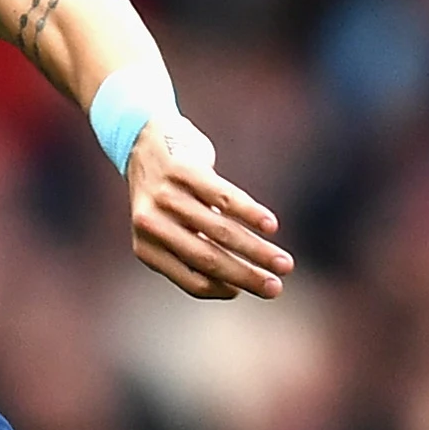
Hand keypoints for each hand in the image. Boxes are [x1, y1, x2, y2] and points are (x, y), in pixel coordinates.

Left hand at [125, 115, 292, 298]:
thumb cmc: (166, 195)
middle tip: (277, 289)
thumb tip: (234, 284)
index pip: (191, 279)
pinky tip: (271, 226)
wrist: (143, 139)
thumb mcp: (167, 228)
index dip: (221, 289)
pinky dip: (250, 213)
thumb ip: (190, 252)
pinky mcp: (184, 170)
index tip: (245, 291)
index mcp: (146, 247)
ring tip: (285, 263)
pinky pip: (224, 197)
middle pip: (208, 259)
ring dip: (258, 250)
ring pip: (221, 231)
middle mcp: (151, 224)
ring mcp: (167, 196)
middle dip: (247, 276)